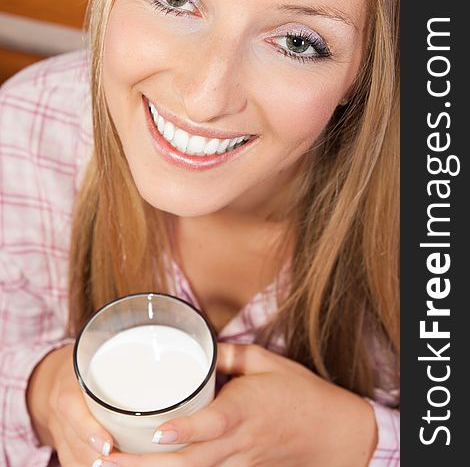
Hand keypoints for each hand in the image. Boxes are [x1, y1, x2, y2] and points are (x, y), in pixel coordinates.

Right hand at [27, 344, 113, 465]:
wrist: (49, 374)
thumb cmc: (83, 356)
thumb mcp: (94, 349)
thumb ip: (117, 352)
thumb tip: (152, 347)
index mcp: (66, 382)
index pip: (70, 407)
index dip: (87, 428)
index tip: (108, 444)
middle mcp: (57, 408)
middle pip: (72, 441)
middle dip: (95, 457)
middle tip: (119, 460)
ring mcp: (57, 428)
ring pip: (71, 456)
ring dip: (93, 465)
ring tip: (117, 466)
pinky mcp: (60, 441)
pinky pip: (69, 461)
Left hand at [104, 343, 376, 466]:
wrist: (333, 434)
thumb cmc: (301, 395)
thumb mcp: (268, 361)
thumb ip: (229, 354)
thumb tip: (199, 347)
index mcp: (244, 410)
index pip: (211, 424)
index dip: (183, 430)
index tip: (155, 432)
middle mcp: (237, 443)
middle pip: (188, 464)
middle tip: (104, 459)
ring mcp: (237, 464)